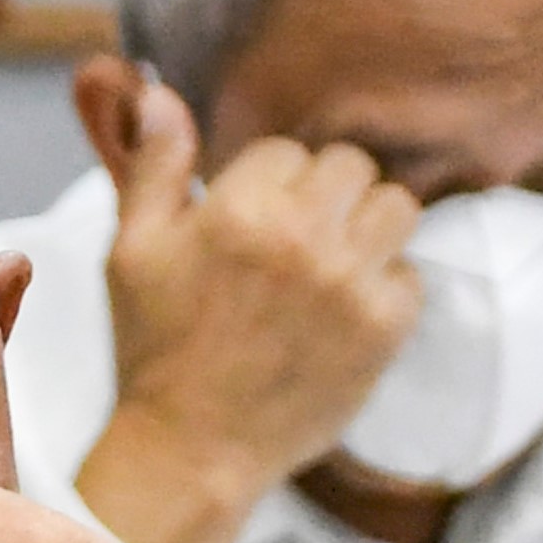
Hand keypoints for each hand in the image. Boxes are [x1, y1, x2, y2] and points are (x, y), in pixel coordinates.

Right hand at [74, 76, 423, 542]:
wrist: (191, 450)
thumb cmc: (155, 350)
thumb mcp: (130, 252)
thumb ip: (155, 168)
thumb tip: (159, 92)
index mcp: (238, 210)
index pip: (287, 151)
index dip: (267, 187)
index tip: (248, 228)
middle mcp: (302, 238)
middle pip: (351, 166)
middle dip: (323, 197)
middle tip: (295, 244)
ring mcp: (351, 283)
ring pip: (396, 206)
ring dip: (367, 229)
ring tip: (332, 267)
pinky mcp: (385, 328)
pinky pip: (411, 273)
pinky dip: (384, 289)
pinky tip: (343, 315)